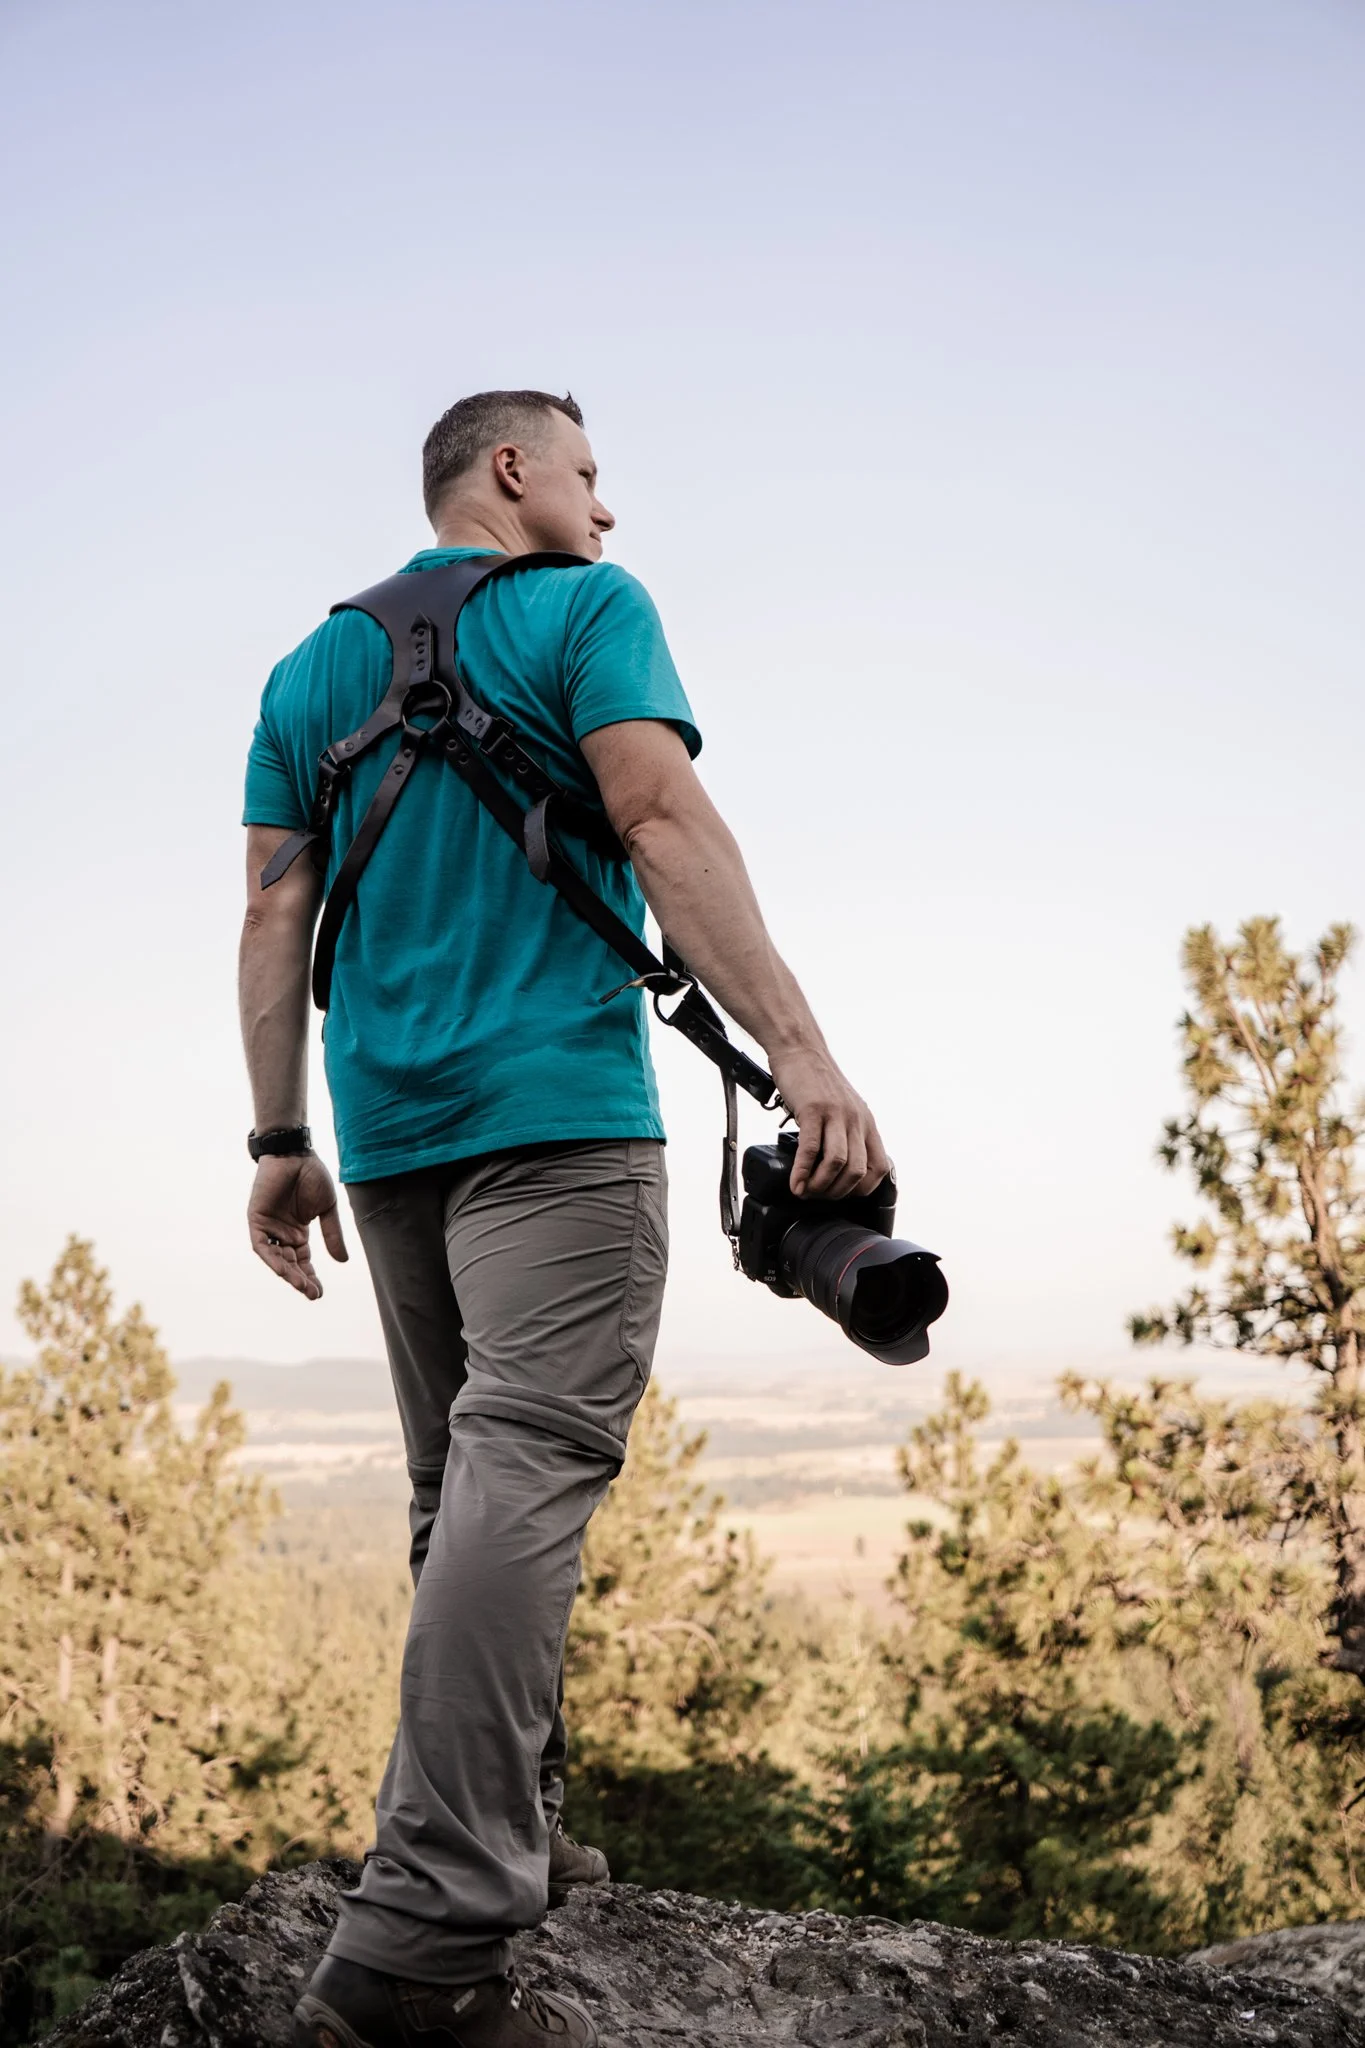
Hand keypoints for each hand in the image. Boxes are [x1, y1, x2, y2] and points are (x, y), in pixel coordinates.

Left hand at [248, 1153, 347, 1298]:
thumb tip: (342, 1261)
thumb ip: (332, 1234)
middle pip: (290, 1263)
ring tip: (302, 1286)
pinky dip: (272, 1258)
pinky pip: (262, 1245)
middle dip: (300, 1279)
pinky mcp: (256, 1220)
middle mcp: (282, 1233)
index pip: (303, 1261)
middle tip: (312, 1294)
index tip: (319, 1293)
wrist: (295, 1152)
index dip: (310, 1277)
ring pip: (276, 1258)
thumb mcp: (327, 1209)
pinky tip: (283, 1270)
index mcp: (298, 1232)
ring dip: (287, 1273)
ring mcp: (268, 1227)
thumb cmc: (312, 1175)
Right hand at [767, 1045, 890, 1200]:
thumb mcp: (843, 1107)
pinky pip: (811, 1149)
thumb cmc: (816, 1080)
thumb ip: (845, 1133)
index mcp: (866, 1123)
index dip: (862, 1189)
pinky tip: (795, 1182)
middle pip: (857, 1171)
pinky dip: (802, 1172)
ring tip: (805, 1191)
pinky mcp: (813, 1109)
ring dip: (820, 1185)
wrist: (799, 1049)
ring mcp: (835, 1114)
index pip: (879, 1167)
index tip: (840, 1194)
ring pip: (838, 1163)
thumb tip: (837, 1166)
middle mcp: (856, 1120)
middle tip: (817, 1196)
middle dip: (837, 1192)